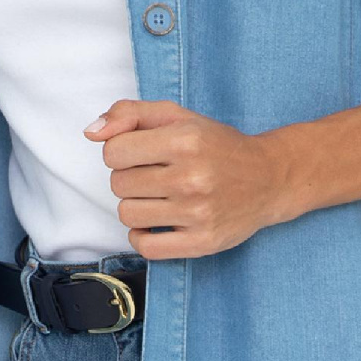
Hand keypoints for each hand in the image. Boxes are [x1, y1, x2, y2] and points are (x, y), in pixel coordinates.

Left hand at [85, 99, 293, 256]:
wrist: (269, 179)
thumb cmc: (217, 146)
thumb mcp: (178, 117)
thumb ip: (130, 113)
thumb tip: (91, 133)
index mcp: (185, 140)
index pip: (113, 152)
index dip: (121, 152)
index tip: (142, 154)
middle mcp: (192, 177)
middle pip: (118, 185)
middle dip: (130, 178)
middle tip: (156, 176)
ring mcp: (198, 213)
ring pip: (128, 215)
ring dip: (136, 207)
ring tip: (159, 198)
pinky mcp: (202, 242)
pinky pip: (146, 247)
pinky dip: (143, 236)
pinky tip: (157, 224)